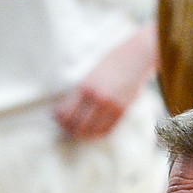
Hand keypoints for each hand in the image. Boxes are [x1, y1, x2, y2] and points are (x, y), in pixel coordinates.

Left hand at [53, 24, 155, 140]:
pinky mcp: (122, 111)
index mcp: (85, 86)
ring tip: (77, 133)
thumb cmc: (111, 62)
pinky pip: (106, 130)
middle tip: (65, 129)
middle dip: (68, 128)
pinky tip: (92, 134)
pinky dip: (96, 135)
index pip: (66, 112)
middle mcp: (97, 98)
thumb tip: (64, 110)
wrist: (136, 58)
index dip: (58, 119)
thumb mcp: (90, 74)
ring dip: (82, 134)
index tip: (56, 118)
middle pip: (76, 124)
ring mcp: (110, 106)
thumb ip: (80, 92)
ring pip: (91, 130)